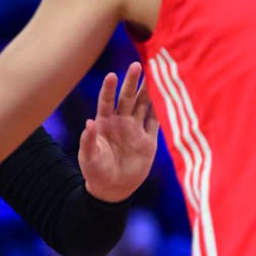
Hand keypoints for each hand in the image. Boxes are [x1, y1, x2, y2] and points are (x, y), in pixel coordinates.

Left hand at [79, 62, 159, 202]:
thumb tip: (89, 122)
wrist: (112, 189)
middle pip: (127, 98)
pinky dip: (161, 110)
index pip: (107, 101)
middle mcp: (121, 122)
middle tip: (137, 65)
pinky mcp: (148, 141)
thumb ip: (88, 141)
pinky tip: (166, 97)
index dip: (109, 88)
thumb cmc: (95, 172)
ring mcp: (135, 130)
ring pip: (144, 105)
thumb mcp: (88, 158)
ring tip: (156, 74)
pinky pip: (155, 122)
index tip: (112, 75)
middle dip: (132, 82)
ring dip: (149, 91)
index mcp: (104, 123)